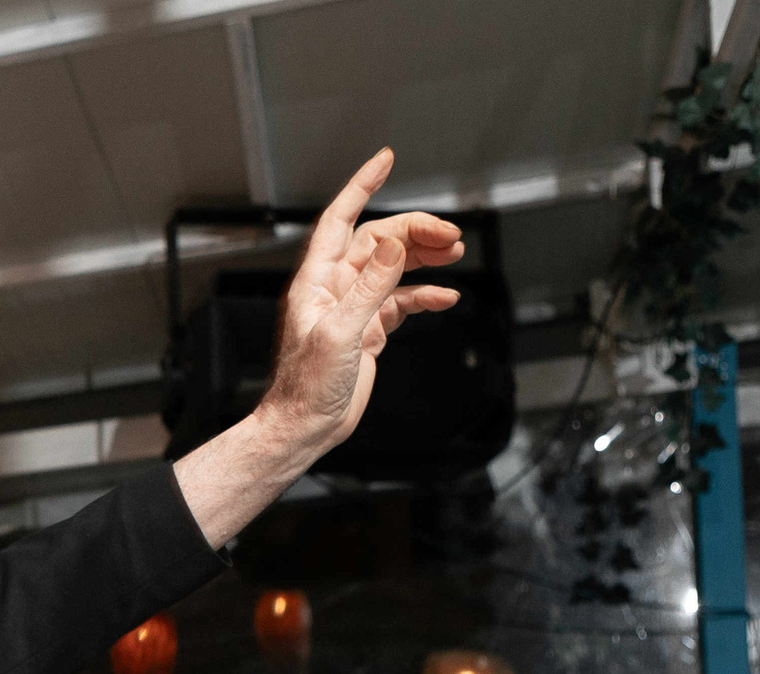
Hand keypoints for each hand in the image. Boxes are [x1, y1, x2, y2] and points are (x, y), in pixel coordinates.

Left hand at [173, 150, 463, 546]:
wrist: (303, 428)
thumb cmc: (307, 387)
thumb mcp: (341, 333)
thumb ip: (370, 287)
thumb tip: (392, 242)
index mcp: (316, 282)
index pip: (340, 220)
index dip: (361, 187)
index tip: (385, 159)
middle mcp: (332, 289)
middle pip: (377, 242)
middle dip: (414, 231)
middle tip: (451, 235)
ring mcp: (351, 309)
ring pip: (391, 268)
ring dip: (422, 257)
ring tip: (455, 252)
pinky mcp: (366, 332)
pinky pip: (399, 302)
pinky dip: (424, 295)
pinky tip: (447, 297)